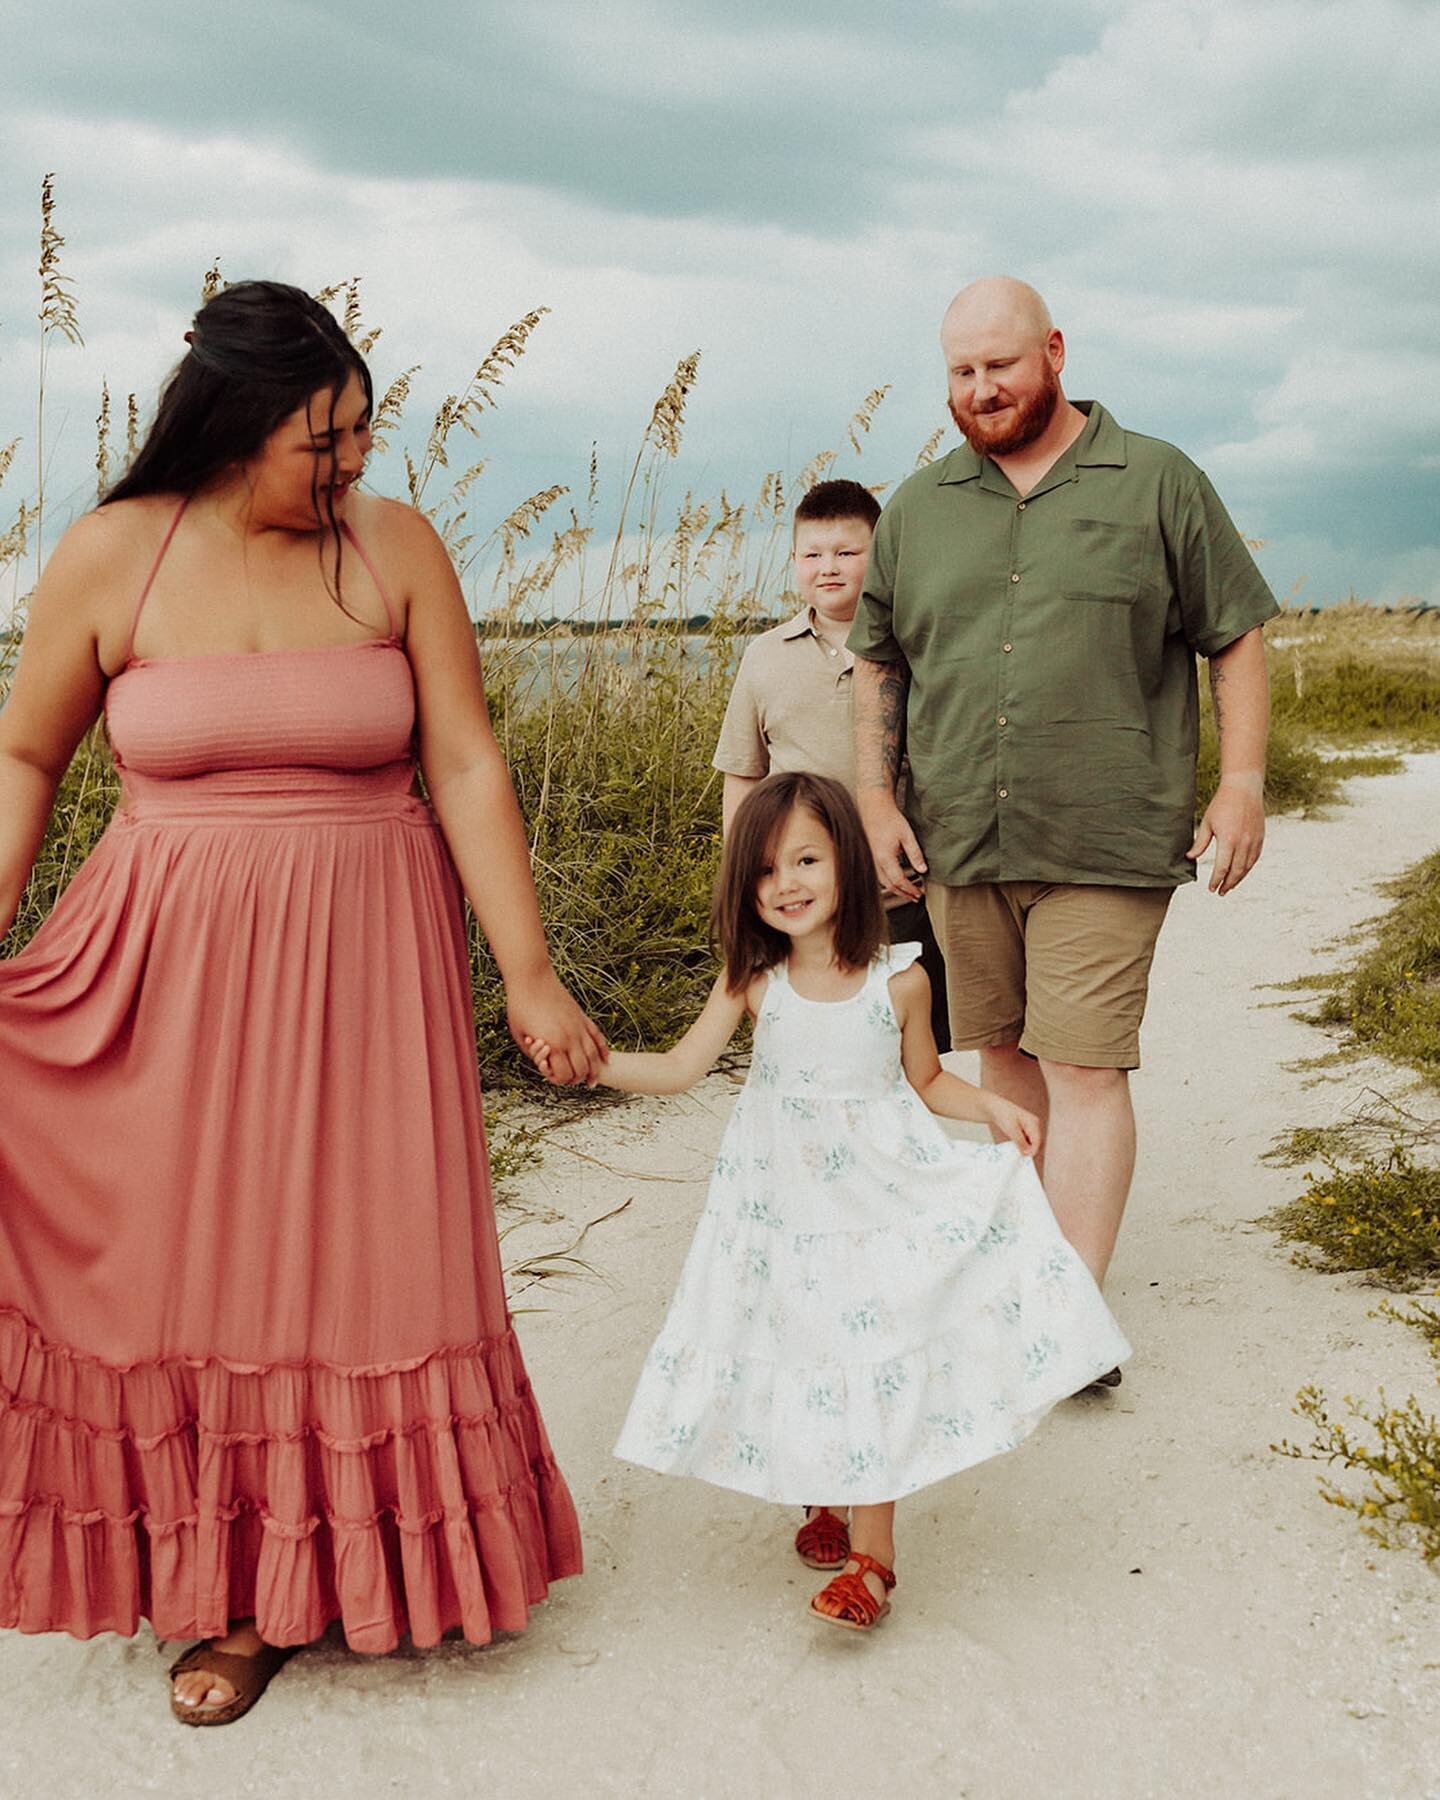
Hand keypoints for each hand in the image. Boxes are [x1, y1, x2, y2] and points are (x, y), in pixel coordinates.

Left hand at [506, 970, 606, 1085]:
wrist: (532, 979)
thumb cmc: (520, 1007)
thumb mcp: (519, 1036)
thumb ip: (533, 1053)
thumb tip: (545, 1063)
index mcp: (554, 1045)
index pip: (564, 1075)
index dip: (558, 1080)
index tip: (550, 1076)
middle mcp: (571, 1038)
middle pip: (582, 1069)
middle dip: (576, 1079)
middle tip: (571, 1081)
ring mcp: (579, 1027)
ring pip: (594, 1056)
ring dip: (595, 1071)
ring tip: (593, 1081)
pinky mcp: (582, 1017)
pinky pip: (598, 1038)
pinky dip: (603, 1051)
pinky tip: (605, 1060)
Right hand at [858, 792, 926, 902]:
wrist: (874, 807)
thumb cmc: (890, 819)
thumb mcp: (907, 836)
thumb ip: (915, 854)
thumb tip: (923, 870)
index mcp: (886, 858)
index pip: (899, 881)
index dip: (910, 889)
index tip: (920, 893)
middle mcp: (876, 862)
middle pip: (890, 885)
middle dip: (903, 893)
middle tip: (915, 897)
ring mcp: (871, 859)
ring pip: (883, 882)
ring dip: (896, 889)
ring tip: (907, 891)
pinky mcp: (870, 856)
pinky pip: (879, 874)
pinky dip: (888, 881)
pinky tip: (895, 880)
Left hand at [985, 1095, 1042, 1156]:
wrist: (993, 1107)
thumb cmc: (1003, 1114)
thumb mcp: (1011, 1129)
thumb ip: (1020, 1142)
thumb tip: (1027, 1153)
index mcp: (1034, 1122)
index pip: (1038, 1141)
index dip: (1032, 1151)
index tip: (1025, 1158)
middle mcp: (1034, 1125)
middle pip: (1036, 1143)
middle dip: (1029, 1150)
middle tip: (1020, 1157)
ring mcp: (1030, 1128)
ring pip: (1031, 1143)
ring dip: (1025, 1149)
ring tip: (1016, 1152)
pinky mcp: (1024, 1131)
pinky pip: (1026, 1141)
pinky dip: (1022, 1146)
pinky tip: (1015, 1147)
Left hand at [1187, 772, 1264, 894]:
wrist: (1243, 789)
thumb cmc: (1222, 804)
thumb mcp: (1207, 823)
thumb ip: (1200, 843)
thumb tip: (1190, 858)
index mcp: (1228, 840)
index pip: (1222, 867)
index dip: (1216, 880)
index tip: (1211, 888)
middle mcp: (1243, 843)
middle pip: (1236, 871)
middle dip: (1227, 884)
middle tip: (1220, 892)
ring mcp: (1254, 841)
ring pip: (1247, 867)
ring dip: (1238, 879)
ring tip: (1230, 886)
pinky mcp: (1260, 838)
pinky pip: (1255, 858)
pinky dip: (1247, 868)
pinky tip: (1241, 873)